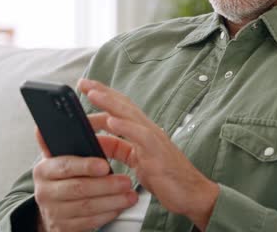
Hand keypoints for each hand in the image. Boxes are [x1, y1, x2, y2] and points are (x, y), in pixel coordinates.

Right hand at [32, 129, 137, 231]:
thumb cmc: (63, 179)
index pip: (65, 165)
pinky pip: (89, 222)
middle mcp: (44, 192)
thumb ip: (65, 143)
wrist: (52, 210)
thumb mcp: (60, 160)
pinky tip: (120, 206)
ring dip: (112, 201)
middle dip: (106, 185)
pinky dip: (108, 214)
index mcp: (44, 170)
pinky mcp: (63, 228)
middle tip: (126, 181)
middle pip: (79, 188)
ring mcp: (53, 212)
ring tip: (129, 194)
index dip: (86, 165)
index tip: (105, 165)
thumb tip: (56, 119)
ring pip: (87, 207)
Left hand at [79, 78, 219, 230]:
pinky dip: (126, 126)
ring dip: (110, 103)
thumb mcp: (135, 161)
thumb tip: (94, 141)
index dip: (104, 96)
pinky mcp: (158, 154)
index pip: (121, 108)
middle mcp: (148, 131)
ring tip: (93, 94)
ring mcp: (154, 140)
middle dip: (103, 92)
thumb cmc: (166, 178)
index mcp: (142, 132)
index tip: (86, 86)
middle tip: (83, 82)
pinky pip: (141, 137)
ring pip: (130, 115)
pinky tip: (112, 120)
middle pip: (123, 105)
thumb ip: (118, 149)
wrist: (193, 194)